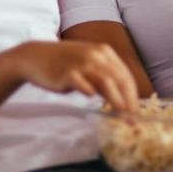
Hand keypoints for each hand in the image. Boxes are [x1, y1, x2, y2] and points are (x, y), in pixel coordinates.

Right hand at [14, 40, 138, 111]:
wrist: (36, 57)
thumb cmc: (65, 64)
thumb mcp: (89, 66)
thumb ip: (105, 79)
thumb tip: (123, 101)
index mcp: (104, 52)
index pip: (125, 75)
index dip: (133, 95)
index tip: (136, 112)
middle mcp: (96, 54)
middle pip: (118, 78)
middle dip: (128, 100)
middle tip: (132, 119)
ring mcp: (80, 62)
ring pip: (104, 80)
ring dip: (115, 97)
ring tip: (121, 111)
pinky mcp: (66, 72)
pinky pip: (80, 81)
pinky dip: (87, 88)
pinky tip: (91, 97)